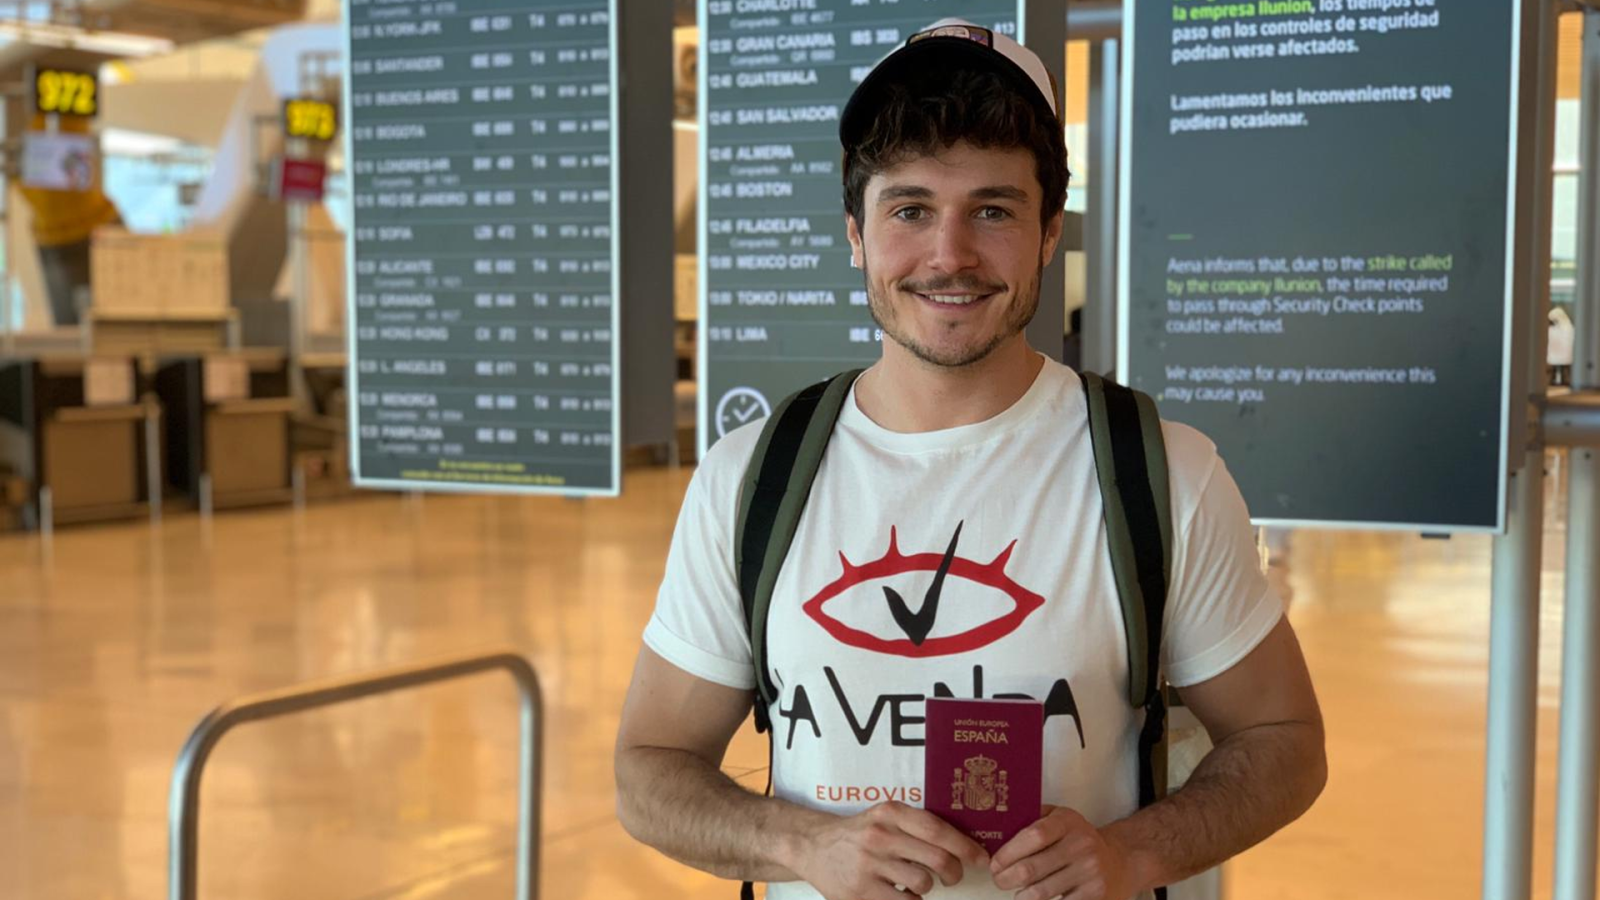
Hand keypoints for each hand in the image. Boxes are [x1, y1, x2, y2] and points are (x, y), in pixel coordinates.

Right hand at [792, 800, 989, 899]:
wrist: (813, 847)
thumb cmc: (859, 834)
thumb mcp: (884, 817)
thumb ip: (917, 825)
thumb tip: (963, 843)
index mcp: (890, 813)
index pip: (938, 830)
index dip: (965, 847)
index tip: (980, 859)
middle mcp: (880, 836)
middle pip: (938, 859)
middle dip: (954, 872)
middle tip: (952, 877)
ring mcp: (868, 865)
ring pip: (923, 883)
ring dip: (927, 888)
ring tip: (915, 883)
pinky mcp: (860, 892)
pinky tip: (899, 893)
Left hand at [990, 805, 1134, 899]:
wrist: (1120, 861)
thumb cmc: (1079, 839)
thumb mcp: (1061, 818)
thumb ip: (1033, 817)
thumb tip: (998, 826)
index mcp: (1068, 822)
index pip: (1033, 836)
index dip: (1008, 852)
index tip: (995, 862)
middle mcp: (1081, 845)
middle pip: (1032, 868)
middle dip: (1006, 878)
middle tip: (999, 880)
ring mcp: (1090, 872)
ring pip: (1041, 892)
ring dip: (1020, 896)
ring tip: (1016, 892)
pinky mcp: (1095, 896)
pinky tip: (1033, 899)